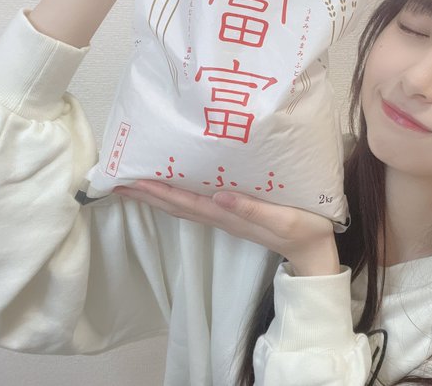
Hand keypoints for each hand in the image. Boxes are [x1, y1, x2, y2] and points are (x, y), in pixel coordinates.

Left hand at [114, 181, 341, 275]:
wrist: (313, 250)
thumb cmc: (303, 229)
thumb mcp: (281, 219)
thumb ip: (250, 208)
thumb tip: (217, 195)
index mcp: (229, 216)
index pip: (186, 203)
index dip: (158, 193)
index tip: (132, 182)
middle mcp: (221, 217)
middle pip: (176, 205)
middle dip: (147, 194)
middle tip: (117, 181)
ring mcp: (226, 218)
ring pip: (183, 206)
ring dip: (158, 195)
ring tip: (135, 183)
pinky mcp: (233, 215)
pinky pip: (197, 204)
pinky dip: (178, 195)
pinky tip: (172, 186)